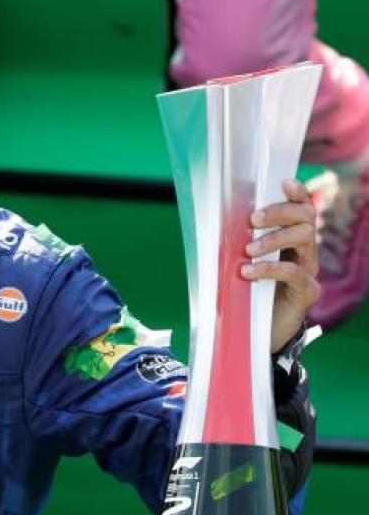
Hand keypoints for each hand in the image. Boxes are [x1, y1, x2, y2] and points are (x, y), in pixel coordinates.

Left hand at [241, 178, 319, 351]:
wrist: (257, 332)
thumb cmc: (245, 291)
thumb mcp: (238, 262)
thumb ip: (233, 242)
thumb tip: (205, 218)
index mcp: (289, 239)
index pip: (300, 209)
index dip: (296, 194)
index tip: (283, 183)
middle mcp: (304, 251)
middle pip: (305, 218)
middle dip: (279, 212)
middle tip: (252, 221)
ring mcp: (308, 270)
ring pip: (304, 238)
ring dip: (273, 239)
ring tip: (247, 250)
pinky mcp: (307, 292)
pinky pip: (294, 272)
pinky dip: (269, 268)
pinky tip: (247, 273)